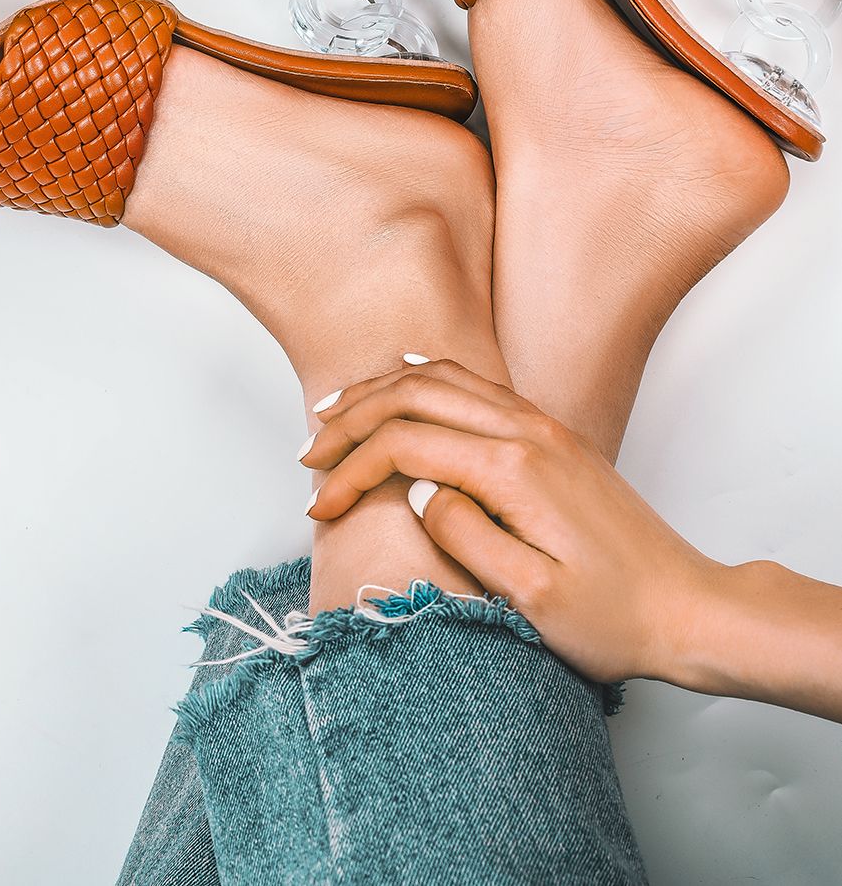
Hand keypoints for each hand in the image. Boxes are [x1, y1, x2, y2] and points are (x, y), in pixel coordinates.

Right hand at [302, 359, 723, 686]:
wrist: (686, 605)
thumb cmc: (614, 615)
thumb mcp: (532, 597)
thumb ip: (465, 535)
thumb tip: (413, 492)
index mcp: (514, 468)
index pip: (405, 445)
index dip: (350, 471)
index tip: (317, 504)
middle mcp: (527, 431)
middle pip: (415, 393)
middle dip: (352, 417)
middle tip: (308, 452)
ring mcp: (542, 426)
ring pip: (443, 378)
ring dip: (382, 391)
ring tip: (334, 412)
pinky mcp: (550, 436)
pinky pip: (474, 385)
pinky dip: (425, 379)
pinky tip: (403, 380)